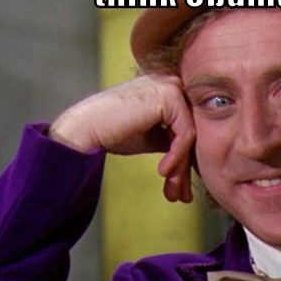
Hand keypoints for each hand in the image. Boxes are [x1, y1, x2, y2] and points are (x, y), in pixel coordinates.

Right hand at [49, 74, 195, 202]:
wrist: (85, 128)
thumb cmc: (113, 132)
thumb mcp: (152, 136)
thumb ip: (173, 139)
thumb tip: (194, 159)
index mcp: (168, 89)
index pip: (187, 127)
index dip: (184, 160)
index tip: (179, 187)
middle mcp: (172, 83)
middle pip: (191, 132)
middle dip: (185, 168)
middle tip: (181, 197)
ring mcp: (171, 87)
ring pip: (190, 136)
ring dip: (181, 168)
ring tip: (172, 191)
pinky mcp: (169, 95)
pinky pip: (184, 134)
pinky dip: (177, 157)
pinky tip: (164, 172)